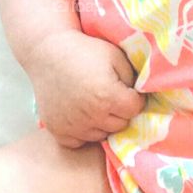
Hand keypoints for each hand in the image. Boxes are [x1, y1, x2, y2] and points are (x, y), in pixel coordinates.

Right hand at [26, 30, 145, 148]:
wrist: (47, 52)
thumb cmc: (85, 51)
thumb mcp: (116, 56)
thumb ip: (135, 77)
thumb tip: (145, 95)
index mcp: (108, 96)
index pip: (135, 109)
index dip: (133, 97)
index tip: (125, 88)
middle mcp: (91, 115)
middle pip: (121, 125)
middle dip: (120, 111)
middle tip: (109, 94)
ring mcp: (73, 126)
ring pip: (102, 135)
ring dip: (103, 122)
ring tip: (95, 102)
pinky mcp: (58, 131)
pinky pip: (79, 142)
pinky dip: (83, 132)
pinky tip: (81, 115)